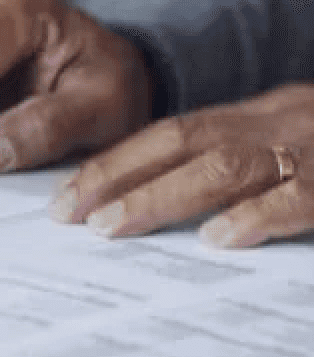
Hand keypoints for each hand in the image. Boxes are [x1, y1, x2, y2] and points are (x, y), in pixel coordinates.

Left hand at [53, 84, 313, 247]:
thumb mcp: (297, 148)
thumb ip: (242, 171)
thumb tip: (173, 211)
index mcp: (263, 118)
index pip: (174, 134)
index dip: (116, 162)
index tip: (68, 196)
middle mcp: (278, 125)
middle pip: (183, 141)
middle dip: (116, 174)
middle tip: (67, 213)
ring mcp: (309, 149)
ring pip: (224, 165)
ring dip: (161, 194)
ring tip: (111, 225)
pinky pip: (299, 194)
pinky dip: (256, 214)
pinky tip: (218, 238)